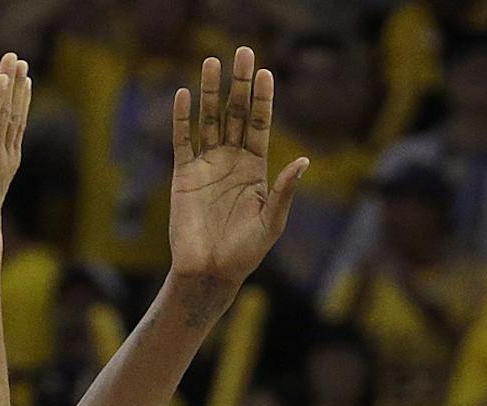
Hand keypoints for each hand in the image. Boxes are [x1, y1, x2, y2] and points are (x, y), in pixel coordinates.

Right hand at [0, 55, 29, 240]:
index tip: (3, 78)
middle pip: (4, 115)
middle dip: (9, 84)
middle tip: (13, 57)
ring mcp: (6, 159)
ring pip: (15, 119)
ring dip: (19, 90)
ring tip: (23, 64)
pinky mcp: (12, 159)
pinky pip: (19, 127)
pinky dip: (23, 106)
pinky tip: (25, 87)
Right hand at [168, 48, 308, 287]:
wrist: (210, 271)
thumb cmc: (245, 252)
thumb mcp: (272, 221)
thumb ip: (284, 190)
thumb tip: (304, 161)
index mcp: (255, 167)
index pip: (259, 124)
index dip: (262, 99)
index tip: (265, 73)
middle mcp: (231, 161)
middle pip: (235, 113)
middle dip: (239, 84)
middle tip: (242, 53)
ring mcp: (206, 165)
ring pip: (209, 120)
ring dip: (211, 92)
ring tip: (212, 62)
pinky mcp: (183, 176)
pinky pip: (182, 141)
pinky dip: (182, 119)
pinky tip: (184, 95)